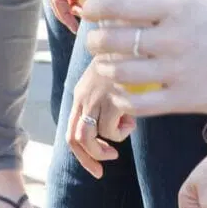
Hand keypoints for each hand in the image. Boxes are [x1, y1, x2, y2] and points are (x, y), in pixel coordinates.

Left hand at [65, 61, 134, 176]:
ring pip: (93, 138)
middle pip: (75, 139)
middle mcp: (83, 97)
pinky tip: (132, 118)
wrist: (135, 40)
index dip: (82, 153)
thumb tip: (109, 132)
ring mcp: (96, 99)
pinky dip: (123, 133)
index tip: (98, 166)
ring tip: (126, 129)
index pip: (71, 130)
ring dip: (109, 145)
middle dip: (90, 158)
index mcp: (81, 93)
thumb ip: (105, 102)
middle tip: (107, 164)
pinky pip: (112, 132)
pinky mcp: (111, 99)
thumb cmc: (127, 62)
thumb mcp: (110, 81)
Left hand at [80, 0, 206, 117]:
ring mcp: (177, 71)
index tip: (88, 11)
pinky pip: (140, 105)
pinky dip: (124, 101)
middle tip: (96, 43)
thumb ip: (179, 7)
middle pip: (111, 40)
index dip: (94, 8)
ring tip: (107, 69)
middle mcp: (171, 38)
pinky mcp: (186, 100)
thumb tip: (153, 3)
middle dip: (96, 42)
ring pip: (118, 73)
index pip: (118, 4)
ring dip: (106, 71)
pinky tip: (123, 97)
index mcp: (178, 8)